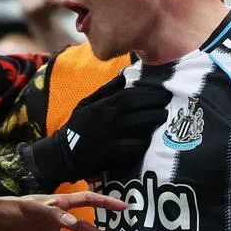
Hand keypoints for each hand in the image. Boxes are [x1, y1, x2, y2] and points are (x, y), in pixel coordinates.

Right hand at [29, 78, 169, 189]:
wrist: (62, 154)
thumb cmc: (76, 128)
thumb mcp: (85, 105)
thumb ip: (104, 91)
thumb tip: (124, 76)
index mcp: (102, 105)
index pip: (129, 93)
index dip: (148, 91)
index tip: (162, 91)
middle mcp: (107, 118)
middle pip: (137, 105)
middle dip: (156, 102)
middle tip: (168, 102)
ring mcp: (110, 135)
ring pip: (139, 124)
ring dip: (154, 120)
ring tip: (163, 117)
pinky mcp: (112, 152)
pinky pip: (134, 145)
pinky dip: (144, 141)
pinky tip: (149, 138)